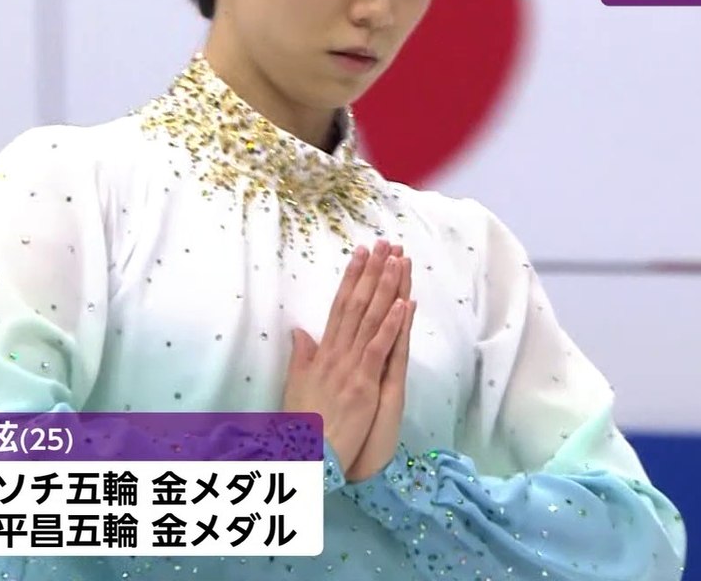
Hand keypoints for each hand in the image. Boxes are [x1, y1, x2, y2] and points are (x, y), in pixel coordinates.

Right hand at [282, 240, 408, 473]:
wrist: (306, 458)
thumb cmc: (304, 426)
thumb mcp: (296, 386)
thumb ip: (301, 357)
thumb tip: (299, 332)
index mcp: (322, 354)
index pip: (339, 307)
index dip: (351, 278)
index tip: (360, 252)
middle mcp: (335, 355)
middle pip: (356, 305)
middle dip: (370, 272)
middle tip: (383, 243)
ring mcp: (350, 369)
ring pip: (369, 320)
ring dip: (384, 288)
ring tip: (396, 260)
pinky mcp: (364, 386)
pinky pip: (379, 349)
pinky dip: (391, 326)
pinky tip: (403, 303)